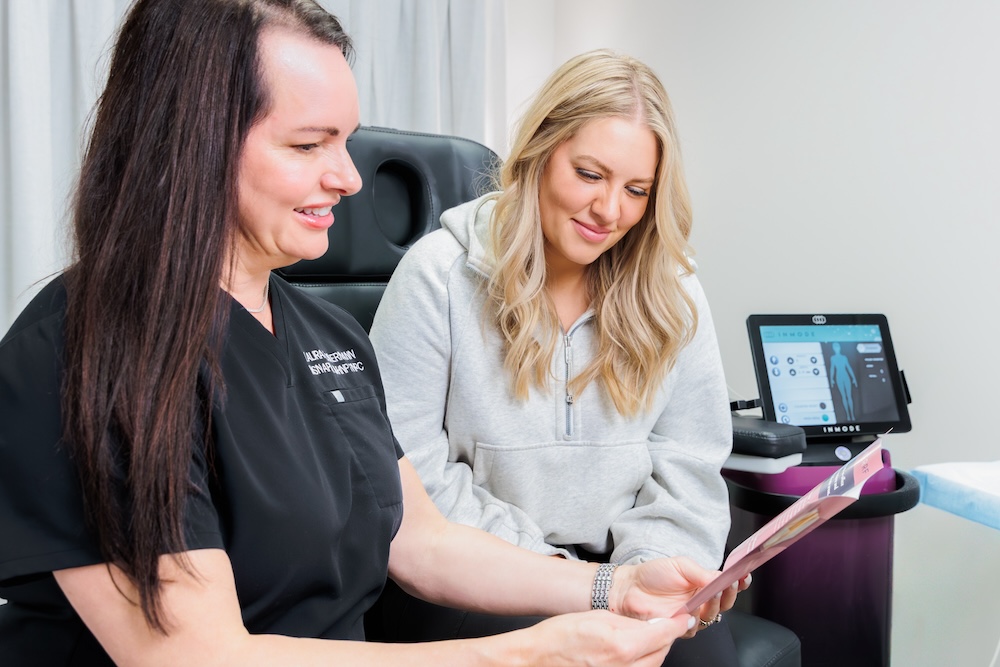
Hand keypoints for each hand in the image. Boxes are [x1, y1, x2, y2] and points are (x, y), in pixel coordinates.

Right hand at [523, 610, 693, 666]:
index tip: (683, 617)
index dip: (676, 624)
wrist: (540, 657)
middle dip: (665, 637)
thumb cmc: (561, 635)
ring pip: (653, 665)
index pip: (663, 634)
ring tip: (645, 637)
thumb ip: (630, 622)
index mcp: (622, 645)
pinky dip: (643, 663)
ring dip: (655, 651)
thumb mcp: (599, 617)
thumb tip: (652, 624)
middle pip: (661, 652)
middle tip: (663, 624)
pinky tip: (633, 653)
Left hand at [610, 557, 750, 637]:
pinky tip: (690, 610)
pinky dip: (695, 619)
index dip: (738, 583)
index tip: (743, 577)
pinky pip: (695, 628)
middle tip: (727, 585)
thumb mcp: (680, 565)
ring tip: (709, 593)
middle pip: (724, 603)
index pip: (726, 585)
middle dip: (729, 594)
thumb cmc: (652, 574)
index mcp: (702, 584)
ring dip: (714, 605)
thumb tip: (721, 576)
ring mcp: (691, 615)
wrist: (629, 588)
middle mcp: (700, 600)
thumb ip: (702, 572)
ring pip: (712, 616)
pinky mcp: (680, 628)